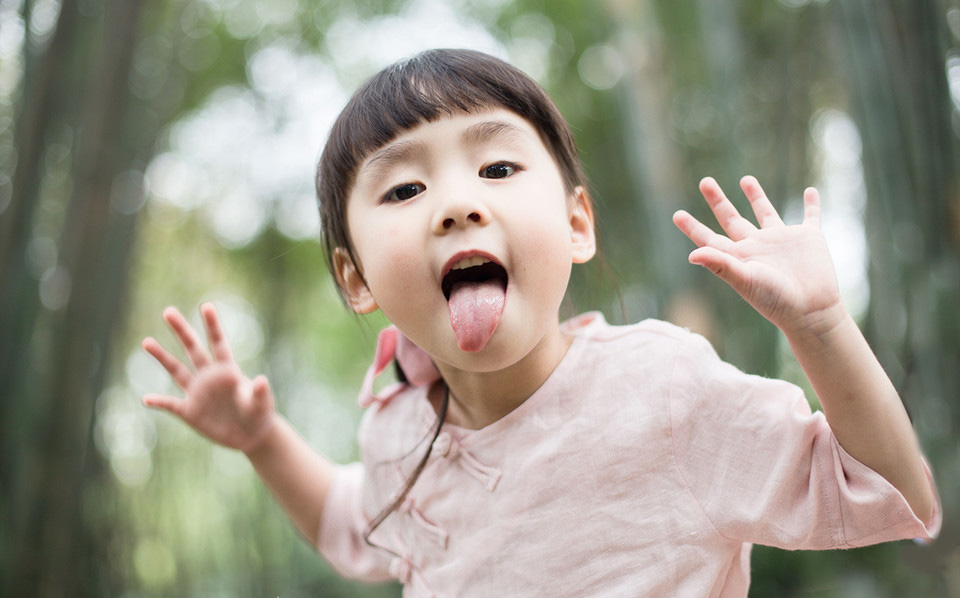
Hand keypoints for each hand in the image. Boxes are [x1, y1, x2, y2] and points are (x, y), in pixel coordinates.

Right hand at [142, 303, 275, 453]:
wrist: (250, 435)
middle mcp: (209, 377)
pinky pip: (170, 405)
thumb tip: (261, 380)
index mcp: (228, 370)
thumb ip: (260, 392)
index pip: (219, 343)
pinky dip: (159, 402)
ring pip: (176, 370)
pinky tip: (146, 399)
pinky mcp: (190, 412)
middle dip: (181, 331)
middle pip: (193, 349)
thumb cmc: (259, 414)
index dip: (213, 326)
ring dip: (162, 357)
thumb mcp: (262, 404)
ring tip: (146, 341)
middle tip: (168, 311)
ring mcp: (198, 393)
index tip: (206, 306)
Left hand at [672, 176, 844, 335]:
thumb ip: (719, 265)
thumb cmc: (775, 299)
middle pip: (732, 219)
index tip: (676, 214)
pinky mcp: (808, 238)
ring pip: (766, 212)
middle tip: (705, 182)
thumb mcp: (744, 279)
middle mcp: (757, 246)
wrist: (810, 310)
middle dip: (718, 201)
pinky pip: (810, 216)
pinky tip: (809, 192)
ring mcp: (782, 241)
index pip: (710, 238)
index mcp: (739, 256)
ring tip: (745, 179)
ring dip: (756, 196)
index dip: (693, 227)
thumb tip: (691, 255)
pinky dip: (811, 204)